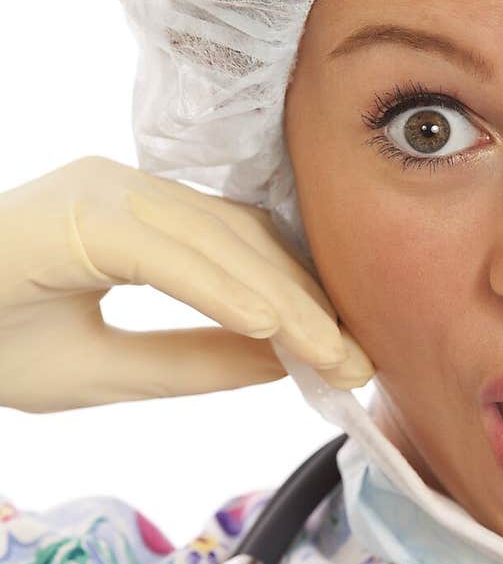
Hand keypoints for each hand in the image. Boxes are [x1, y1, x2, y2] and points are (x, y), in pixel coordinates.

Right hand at [0, 156, 374, 412]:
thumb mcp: (111, 372)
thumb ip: (195, 362)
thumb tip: (283, 362)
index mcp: (135, 223)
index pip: (241, 255)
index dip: (300, 304)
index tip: (349, 358)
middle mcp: (126, 193)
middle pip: (245, 243)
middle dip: (309, 305)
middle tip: (362, 365)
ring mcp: (101, 191)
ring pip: (217, 242)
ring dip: (282, 301)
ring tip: (335, 356)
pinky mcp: (77, 209)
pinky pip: (166, 248)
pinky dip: (222, 287)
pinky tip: (271, 328)